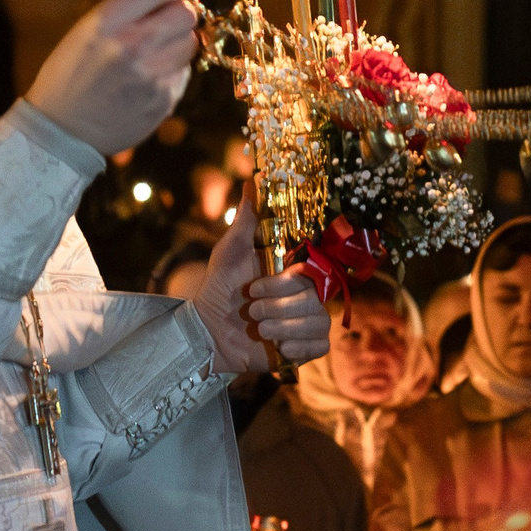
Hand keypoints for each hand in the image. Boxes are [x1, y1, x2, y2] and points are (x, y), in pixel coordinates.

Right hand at [24, 0, 200, 155]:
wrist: (61, 131)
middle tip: (171, 21)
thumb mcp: (88, 29)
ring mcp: (150, 75)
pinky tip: (150, 78)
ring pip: (190, 43)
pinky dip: (173, 70)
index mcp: (108, 22)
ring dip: (180, 42)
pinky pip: (184, 73)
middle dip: (183, 13)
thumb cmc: (70, 74)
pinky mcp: (163, 100)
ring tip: (157, 51)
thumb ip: (127, 0)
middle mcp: (131, 45)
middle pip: (185, 14)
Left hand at [193, 204, 330, 373]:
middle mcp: (305, 293)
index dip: (288, 279)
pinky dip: (299, 347)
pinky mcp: (306, 346)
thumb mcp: (229, 253)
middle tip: (251, 307)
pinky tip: (279, 347)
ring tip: (259, 328)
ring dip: (282, 327)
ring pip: (318, 321)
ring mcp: (307, 320)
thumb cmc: (218, 289)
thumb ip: (245, 222)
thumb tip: (252, 183)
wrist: (208, 332)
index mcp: (292, 270)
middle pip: (315, 297)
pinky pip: (322, 344)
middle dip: (277, 305)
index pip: (312, 268)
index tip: (260, 281)